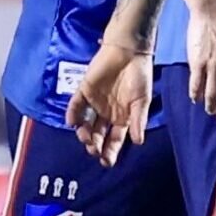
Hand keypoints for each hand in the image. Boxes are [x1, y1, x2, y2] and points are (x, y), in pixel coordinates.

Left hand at [65, 43, 153, 164]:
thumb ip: (138, 120)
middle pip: (98, 134)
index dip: (111, 151)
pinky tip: (72, 123)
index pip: (115, 139)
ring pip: (85, 123)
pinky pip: (75, 106)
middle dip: (95, 145)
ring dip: (84, 133)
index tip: (107, 162)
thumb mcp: (143, 101)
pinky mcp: (83, 91)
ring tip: (87, 139)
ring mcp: (94, 103)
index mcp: (123, 118)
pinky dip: (73, 114)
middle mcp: (107, 113)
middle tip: (94, 152)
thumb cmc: (139, 76)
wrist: (129, 53)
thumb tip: (138, 141)